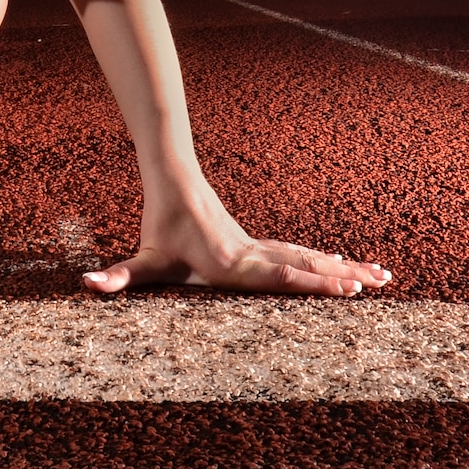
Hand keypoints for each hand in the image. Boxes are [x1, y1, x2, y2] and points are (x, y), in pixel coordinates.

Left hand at [82, 181, 392, 296]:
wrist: (174, 179)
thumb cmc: (160, 224)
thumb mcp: (140, 258)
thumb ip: (116, 276)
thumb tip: (87, 284)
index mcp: (231, 263)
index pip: (278, 276)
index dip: (311, 283)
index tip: (344, 288)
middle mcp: (252, 254)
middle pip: (304, 266)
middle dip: (341, 278)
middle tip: (377, 285)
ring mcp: (259, 247)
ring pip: (309, 258)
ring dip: (344, 268)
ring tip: (381, 276)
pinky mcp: (258, 245)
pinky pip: (299, 254)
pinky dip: (326, 261)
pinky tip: (346, 265)